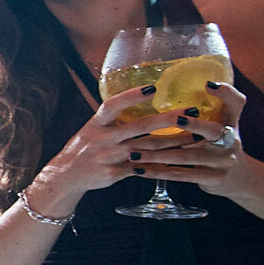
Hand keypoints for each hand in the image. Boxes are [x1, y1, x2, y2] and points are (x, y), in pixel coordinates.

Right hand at [36, 82, 197, 206]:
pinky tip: (181, 160)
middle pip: (140, 127)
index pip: (113, 105)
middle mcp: (103, 139)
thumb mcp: (92, 128)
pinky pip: (144, 169)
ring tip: (197, 135)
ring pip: (149, 149)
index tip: (152, 88)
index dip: (131, 96)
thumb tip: (138, 98)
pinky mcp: (115, 173)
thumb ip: (112, 117)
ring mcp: (110, 157)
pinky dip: (163, 164)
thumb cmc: (84, 148)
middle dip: (168, 119)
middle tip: (191, 112)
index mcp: (96, 124)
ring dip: (175, 142)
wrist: (66, 176)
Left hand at [119, 81, 255, 197]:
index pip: (236, 102)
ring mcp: (223, 161)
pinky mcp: (212, 178)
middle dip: (191, 124)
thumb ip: (206, 110)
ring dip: (156, 154)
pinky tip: (138, 169)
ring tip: (131, 151)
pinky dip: (157, 172)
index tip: (208, 84)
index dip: (226, 93)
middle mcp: (231, 140)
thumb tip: (164, 87)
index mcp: (231, 122)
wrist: (238, 178)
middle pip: (212, 130)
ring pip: (186, 156)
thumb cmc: (218, 144)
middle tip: (171, 119)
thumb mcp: (219, 125)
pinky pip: (180, 175)